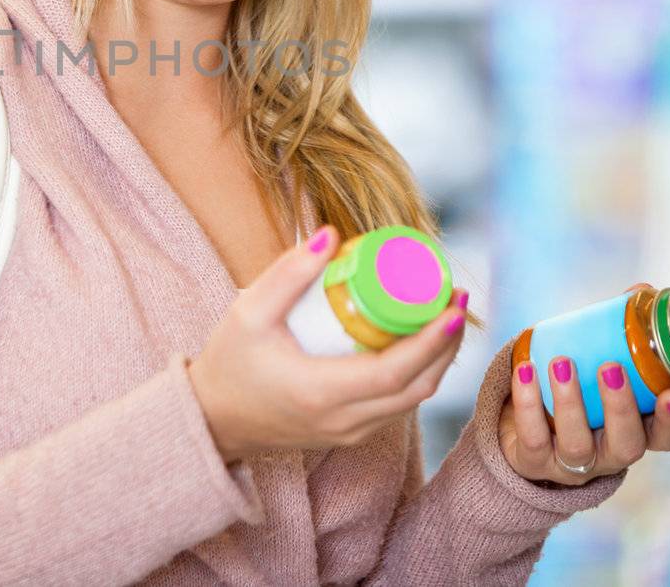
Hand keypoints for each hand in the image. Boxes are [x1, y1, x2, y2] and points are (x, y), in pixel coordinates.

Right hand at [185, 225, 467, 463]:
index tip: (452, 307)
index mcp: (320, 393)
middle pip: (416, 388)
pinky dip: (416, 376)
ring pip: (411, 401)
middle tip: (456, 300)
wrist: (214, 417)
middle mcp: (342, 421)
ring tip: (446, 317)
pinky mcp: (348, 434)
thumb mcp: (249, 313)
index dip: (431, 342)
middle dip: (446, 346)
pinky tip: (419, 344)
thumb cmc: (229, 363)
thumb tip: (331, 235)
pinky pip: (396, 407)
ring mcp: (348, 433)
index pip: (394, 372)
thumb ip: (287, 274)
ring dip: (437, 362)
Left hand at [498, 283, 669, 485]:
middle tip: (610, 367)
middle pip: (626, 446)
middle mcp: (608, 456)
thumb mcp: (601, 372)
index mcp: (634, 434)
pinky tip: (525, 369)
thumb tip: (641, 291)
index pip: (666, 439)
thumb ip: (622, 335)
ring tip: (561, 361)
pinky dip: (528, 402)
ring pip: (577, 444)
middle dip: (621, 408)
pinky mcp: (532, 461)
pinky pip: (532, 437)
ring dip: (571, 402)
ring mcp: (570, 464)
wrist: (523, 434)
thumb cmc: (578, 394)